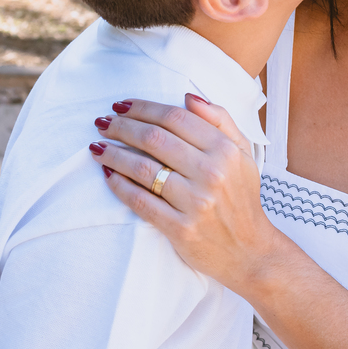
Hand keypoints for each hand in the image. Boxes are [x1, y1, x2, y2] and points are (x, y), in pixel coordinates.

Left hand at [89, 94, 283, 293]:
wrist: (250, 251)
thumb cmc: (241, 198)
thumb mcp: (243, 154)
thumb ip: (220, 120)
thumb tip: (187, 97)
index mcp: (225, 150)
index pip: (175, 118)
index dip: (143, 108)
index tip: (122, 106)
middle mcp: (211, 173)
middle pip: (154, 138)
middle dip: (122, 127)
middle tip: (103, 123)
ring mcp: (195, 202)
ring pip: (143, 168)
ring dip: (113, 154)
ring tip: (97, 147)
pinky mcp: (181, 228)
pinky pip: (141, 201)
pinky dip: (119, 186)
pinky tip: (108, 175)